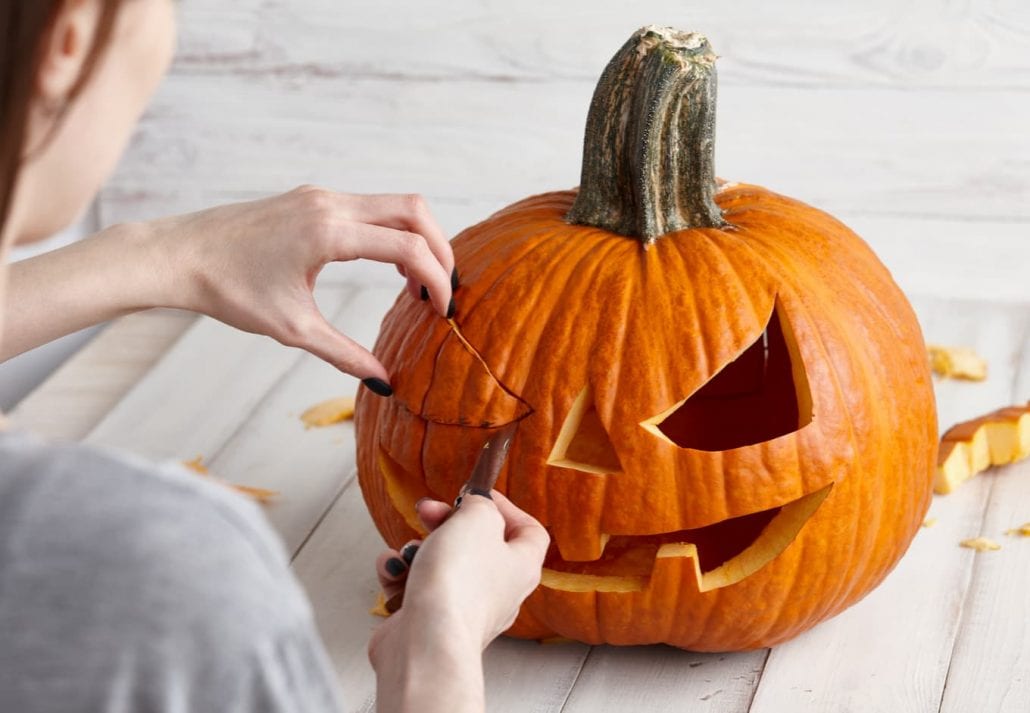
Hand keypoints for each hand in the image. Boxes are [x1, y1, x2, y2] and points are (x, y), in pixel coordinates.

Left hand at [149, 186, 454, 383]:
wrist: (177, 255)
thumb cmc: (227, 289)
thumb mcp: (292, 329)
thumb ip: (344, 354)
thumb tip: (383, 382)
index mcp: (329, 232)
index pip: (408, 248)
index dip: (436, 279)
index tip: (443, 309)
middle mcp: (330, 204)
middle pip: (414, 210)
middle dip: (440, 248)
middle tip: (443, 289)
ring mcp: (320, 195)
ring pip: (393, 204)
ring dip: (416, 239)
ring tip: (415, 284)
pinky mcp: (310, 198)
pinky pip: (369, 207)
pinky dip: (390, 232)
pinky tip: (385, 266)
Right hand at [368, 491, 548, 712]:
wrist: (425, 641)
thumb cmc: (459, 583)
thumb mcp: (478, 519)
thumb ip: (481, 504)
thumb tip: (476, 503)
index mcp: (521, 567)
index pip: (529, 532)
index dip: (506, 508)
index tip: (477, 496)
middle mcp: (498, 591)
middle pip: (477, 544)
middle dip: (446, 522)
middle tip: (427, 510)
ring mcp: (463, 609)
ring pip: (440, 564)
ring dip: (418, 548)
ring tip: (409, 551)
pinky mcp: (430, 623)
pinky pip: (415, 587)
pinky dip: (401, 574)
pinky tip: (393, 570)